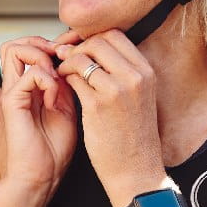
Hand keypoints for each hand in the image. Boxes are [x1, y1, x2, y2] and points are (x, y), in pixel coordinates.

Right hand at [0, 31, 79, 204]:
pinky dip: (46, 80)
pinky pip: (27, 75)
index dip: (51, 43)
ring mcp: (13, 93)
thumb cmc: (54, 147)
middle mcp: (17, 85)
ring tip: (57, 76)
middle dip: (41, 43)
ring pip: (14, 49)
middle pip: (16, 43)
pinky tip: (55, 98)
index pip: (29, 47)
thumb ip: (65, 83)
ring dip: (40, 56)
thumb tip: (72, 61)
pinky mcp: (12, 104)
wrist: (43, 176)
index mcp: (29, 85)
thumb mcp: (67, 106)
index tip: (72, 54)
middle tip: (62, 59)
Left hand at [56, 29, 166, 206]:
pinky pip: (73, 78)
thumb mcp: (139, 97)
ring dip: (67, 61)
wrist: (136, 170)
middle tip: (65, 57)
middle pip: (98, 41)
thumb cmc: (134, 135)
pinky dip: (62, 77)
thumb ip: (123, 72)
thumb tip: (95, 49)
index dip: (93, 38)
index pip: (116, 35)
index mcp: (147, 72)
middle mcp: (135, 77)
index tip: (80, 48)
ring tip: (62, 72)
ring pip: (83, 57)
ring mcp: (117, 90)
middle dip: (77, 47)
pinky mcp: (98, 106)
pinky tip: (59, 86)